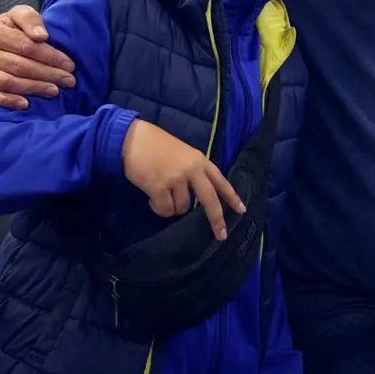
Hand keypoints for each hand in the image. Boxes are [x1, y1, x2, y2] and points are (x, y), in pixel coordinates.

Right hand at [0, 5, 75, 109]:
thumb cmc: (10, 29)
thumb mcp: (19, 15)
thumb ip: (30, 19)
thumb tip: (41, 36)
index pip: (27, 46)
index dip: (50, 57)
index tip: (69, 65)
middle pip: (20, 66)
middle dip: (48, 74)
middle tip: (68, 81)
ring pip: (8, 82)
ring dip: (34, 88)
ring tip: (54, 91)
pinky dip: (8, 100)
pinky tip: (25, 104)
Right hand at [122, 119, 245, 240]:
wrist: (132, 138)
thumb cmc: (155, 144)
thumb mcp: (182, 153)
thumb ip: (192, 172)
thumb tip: (195, 196)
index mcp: (200, 160)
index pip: (221, 181)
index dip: (232, 197)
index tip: (242, 210)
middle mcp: (192, 170)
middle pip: (210, 200)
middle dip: (216, 219)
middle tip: (221, 235)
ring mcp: (176, 179)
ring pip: (182, 208)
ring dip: (172, 207)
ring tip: (161, 193)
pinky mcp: (159, 187)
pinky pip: (165, 210)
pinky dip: (158, 208)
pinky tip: (151, 197)